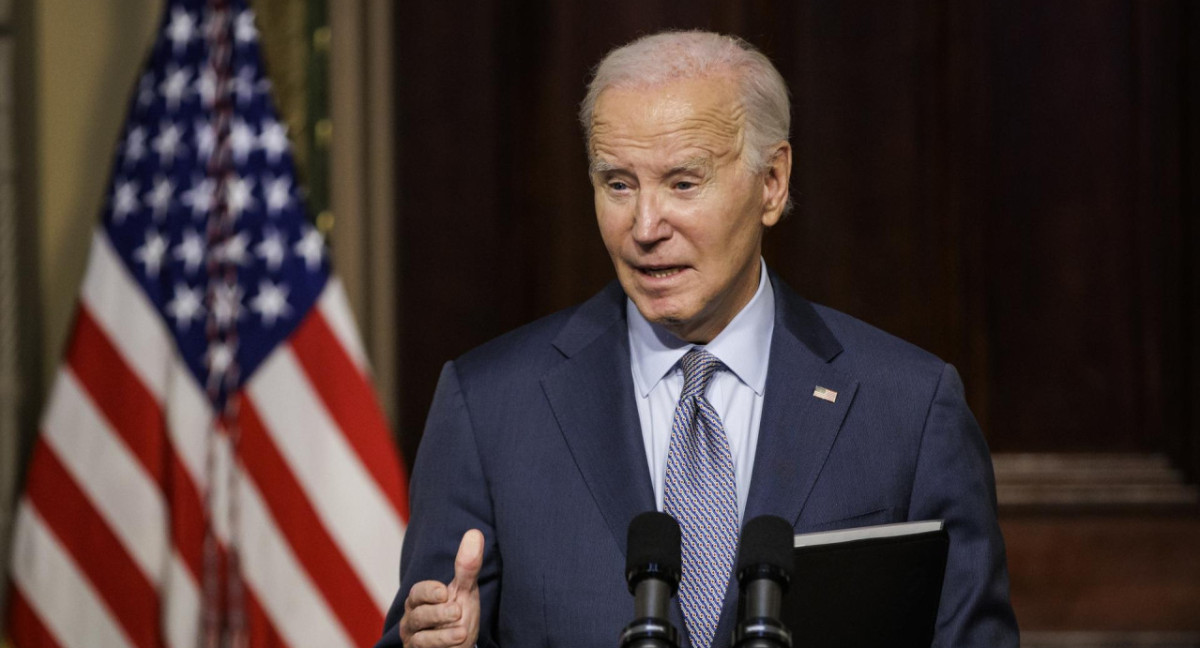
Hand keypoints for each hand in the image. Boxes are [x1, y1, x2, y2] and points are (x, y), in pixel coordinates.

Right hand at [399, 530, 483, 647]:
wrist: (458, 644)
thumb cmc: (458, 614)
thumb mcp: (465, 590)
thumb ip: (467, 566)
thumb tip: (474, 533)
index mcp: (420, 599)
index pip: (418, 592)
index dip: (429, 591)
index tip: (445, 591)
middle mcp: (412, 619)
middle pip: (417, 615)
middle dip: (437, 613)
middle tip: (457, 611)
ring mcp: (414, 639)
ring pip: (419, 637)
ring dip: (442, 635)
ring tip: (462, 631)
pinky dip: (441, 647)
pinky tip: (458, 642)